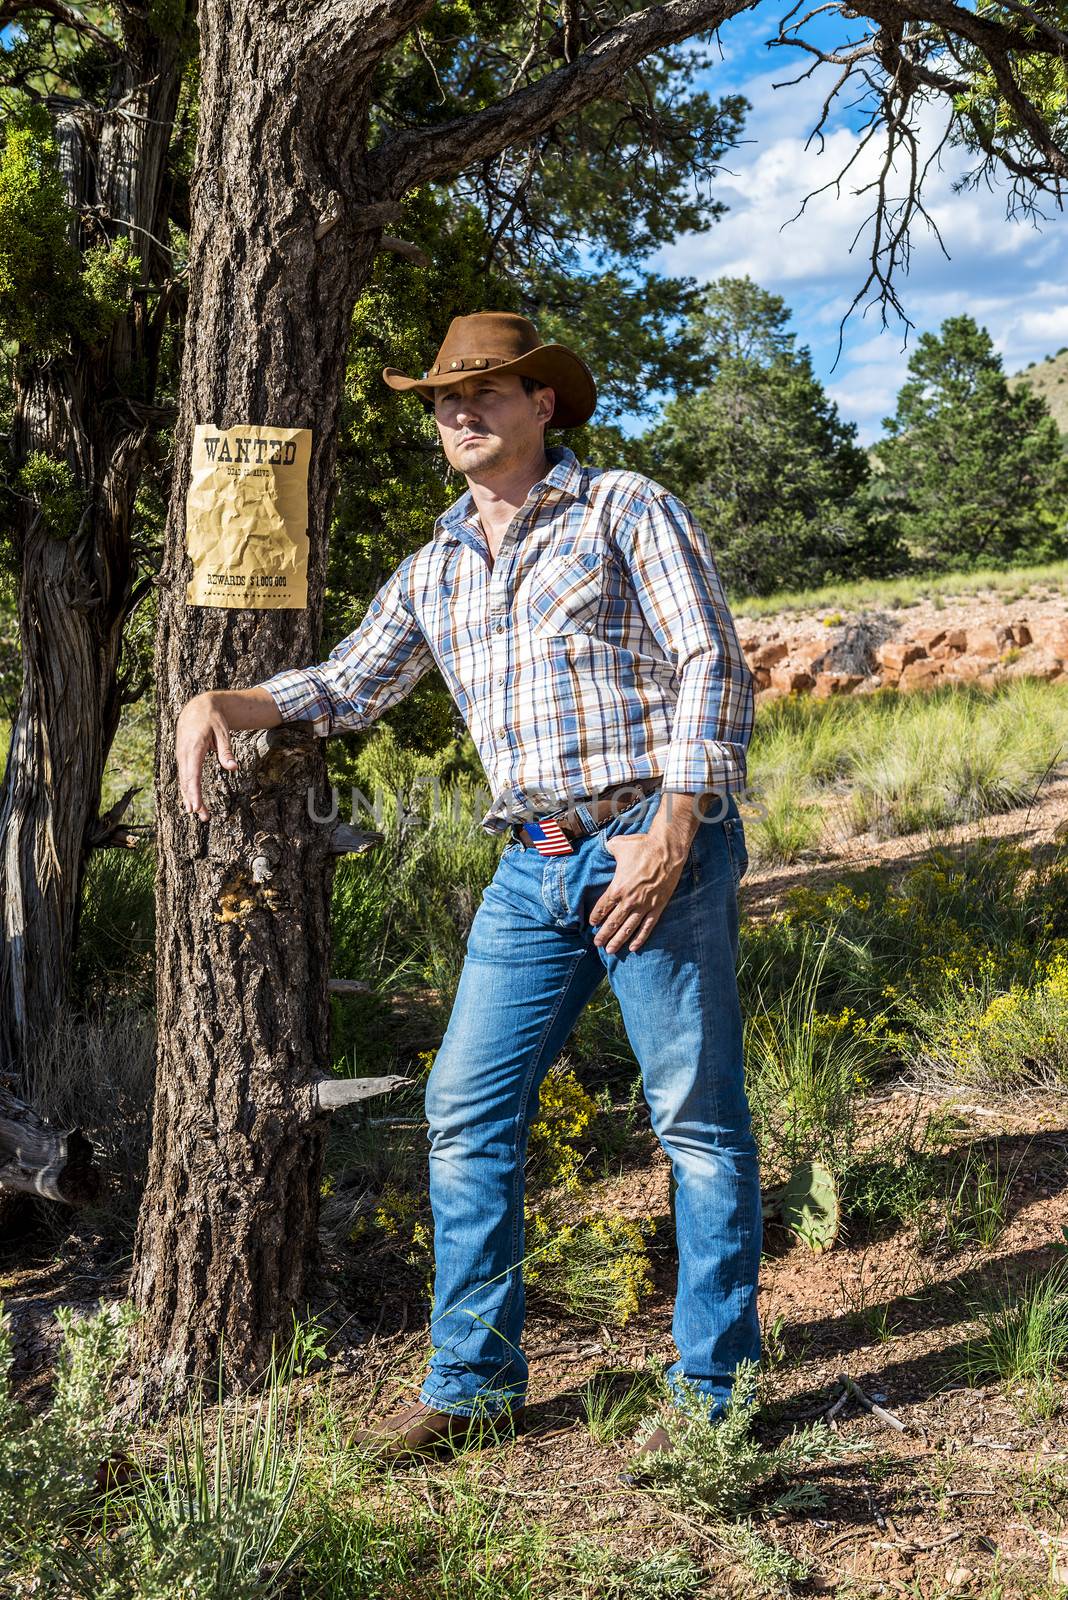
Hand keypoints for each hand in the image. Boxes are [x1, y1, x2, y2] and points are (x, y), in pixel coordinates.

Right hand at [176, 693, 238, 819]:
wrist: (197, 707)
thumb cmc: (212, 719)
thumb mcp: (223, 732)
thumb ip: (226, 750)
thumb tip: (233, 768)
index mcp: (194, 747)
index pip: (193, 775)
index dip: (194, 792)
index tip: (197, 807)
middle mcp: (184, 753)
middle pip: (187, 781)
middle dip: (193, 800)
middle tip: (203, 817)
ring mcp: (181, 755)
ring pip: (183, 780)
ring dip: (189, 797)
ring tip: (198, 814)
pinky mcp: (182, 757)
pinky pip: (183, 776)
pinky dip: (186, 789)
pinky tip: (191, 801)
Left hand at [589, 834, 685, 953]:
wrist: (667, 850)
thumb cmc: (642, 846)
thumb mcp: (618, 845)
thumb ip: (608, 848)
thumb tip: (605, 846)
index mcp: (617, 887)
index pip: (602, 907)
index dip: (596, 917)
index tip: (592, 924)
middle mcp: (629, 900)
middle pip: (613, 922)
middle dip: (604, 935)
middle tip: (597, 943)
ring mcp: (644, 905)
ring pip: (628, 928)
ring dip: (618, 940)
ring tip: (610, 950)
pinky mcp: (658, 907)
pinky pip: (647, 927)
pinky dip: (640, 938)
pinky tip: (633, 947)